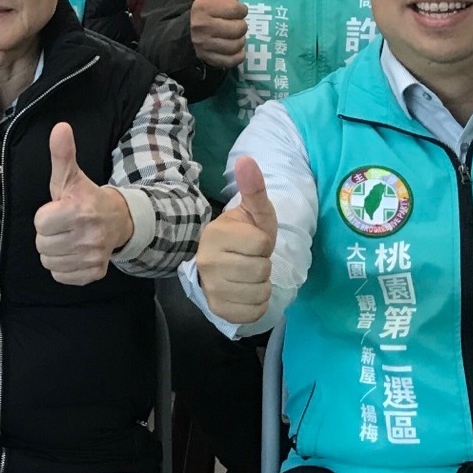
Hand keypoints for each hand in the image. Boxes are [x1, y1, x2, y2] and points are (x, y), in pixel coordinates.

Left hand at [34, 122, 131, 284]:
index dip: (46, 216)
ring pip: (49, 262)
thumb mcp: (70, 176)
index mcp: (80, 210)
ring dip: (54, 251)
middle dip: (49, 235)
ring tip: (68, 238)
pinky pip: (61, 275)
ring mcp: (93, 256)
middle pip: (42, 245)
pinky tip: (74, 252)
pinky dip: (64, 266)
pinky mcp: (95, 273)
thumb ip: (62, 154)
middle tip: (63, 225)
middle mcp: (89, 235)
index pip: (40, 223)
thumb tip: (59, 127)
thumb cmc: (86, 197)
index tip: (58, 210)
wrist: (119, 220)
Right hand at [190, 0, 249, 68]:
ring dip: (239, 40)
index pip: (238, 10)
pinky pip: (234, 60)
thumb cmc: (211, 6)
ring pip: (237, 45)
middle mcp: (202, 26)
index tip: (232, 9)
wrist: (191, 29)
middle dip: (240, 25)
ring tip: (231, 34)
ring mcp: (204, 44)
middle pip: (240, 29)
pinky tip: (232, 47)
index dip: (239, 9)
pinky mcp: (209, 59)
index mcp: (205, 6)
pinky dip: (237, 54)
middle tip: (231, 22)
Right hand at [196, 156, 278, 323]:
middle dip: (263, 265)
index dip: (264, 243)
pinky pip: (254, 312)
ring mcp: (211, 288)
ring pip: (260, 292)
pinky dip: (257, 305)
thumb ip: (253, 188)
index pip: (262, 245)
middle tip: (250, 260)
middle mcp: (208, 263)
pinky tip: (246, 293)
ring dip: (261, 286)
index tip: (251, 242)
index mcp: (215, 235)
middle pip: (262, 271)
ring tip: (248, 276)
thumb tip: (246, 159)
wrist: (220, 262)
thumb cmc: (242, 236)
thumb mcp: (253, 212)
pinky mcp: (218, 310)